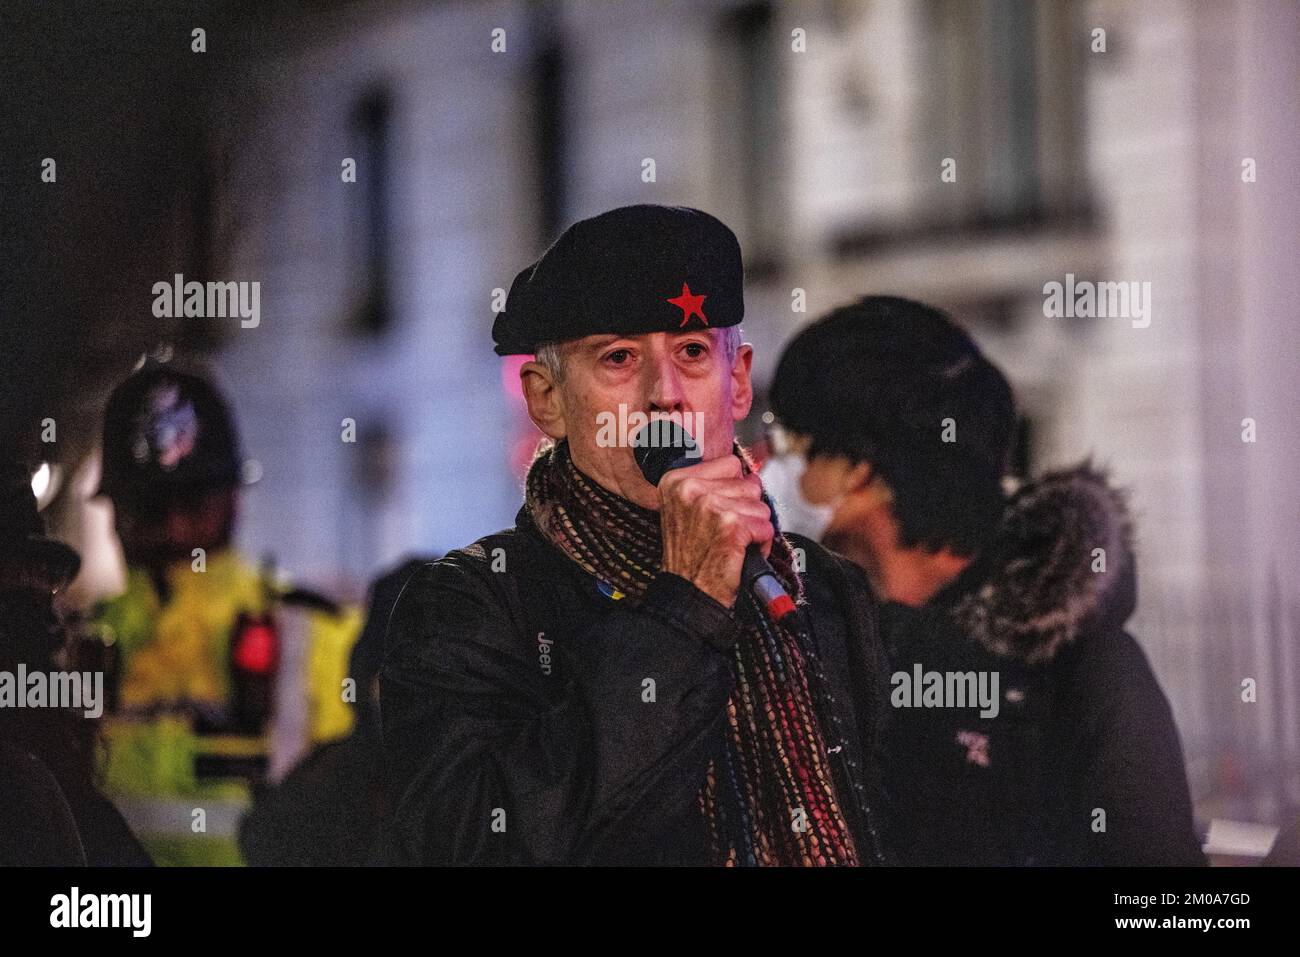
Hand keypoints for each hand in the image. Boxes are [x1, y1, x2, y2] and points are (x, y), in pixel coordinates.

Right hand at [658, 455, 773, 608]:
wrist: (687, 593)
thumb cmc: (690, 556)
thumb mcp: (686, 509)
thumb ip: (712, 484)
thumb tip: (751, 473)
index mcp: (676, 480)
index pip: (731, 463)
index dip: (733, 490)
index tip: (717, 513)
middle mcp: (690, 489)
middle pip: (749, 483)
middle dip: (746, 510)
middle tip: (723, 532)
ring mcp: (711, 506)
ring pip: (761, 505)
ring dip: (753, 528)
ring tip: (731, 542)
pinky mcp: (732, 526)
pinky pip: (766, 526)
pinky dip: (760, 544)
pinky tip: (739, 553)